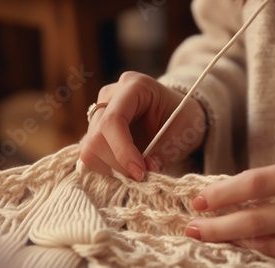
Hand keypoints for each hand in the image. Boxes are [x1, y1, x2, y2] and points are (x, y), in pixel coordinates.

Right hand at [80, 71, 206, 180]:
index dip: (122, 150)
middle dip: (119, 164)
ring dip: (112, 169)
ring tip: (138, 171)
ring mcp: (99, 112)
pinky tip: (127, 168)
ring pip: (90, 148)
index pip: (113, 120)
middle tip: (143, 175)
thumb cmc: (184, 118)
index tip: (140, 172)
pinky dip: (108, 169)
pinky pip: (91, 155)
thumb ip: (166, 150)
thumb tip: (147, 170)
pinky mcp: (94, 130)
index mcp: (134, 86)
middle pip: (97, 136)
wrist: (179, 116)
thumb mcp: (184, 132)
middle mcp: (110, 96)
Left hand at [185, 155, 274, 267]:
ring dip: (238, 244)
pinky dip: (268, 255)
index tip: (200, 200)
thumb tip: (229, 196)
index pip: (262, 182)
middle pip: (261, 220)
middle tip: (193, 228)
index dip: (225, 193)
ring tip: (215, 238)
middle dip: (220, 227)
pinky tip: (248, 250)